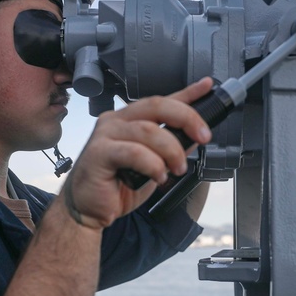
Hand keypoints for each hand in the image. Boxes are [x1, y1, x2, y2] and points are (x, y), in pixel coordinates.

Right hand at [59, 78, 213, 228]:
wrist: (88, 209)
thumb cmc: (115, 185)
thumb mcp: (153, 164)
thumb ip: (171, 147)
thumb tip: (195, 136)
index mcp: (130, 119)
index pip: (163, 100)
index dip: (187, 93)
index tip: (207, 86)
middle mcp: (116, 120)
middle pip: (157, 105)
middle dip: (187, 119)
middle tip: (203, 137)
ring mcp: (105, 134)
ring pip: (149, 130)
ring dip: (171, 150)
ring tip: (176, 169)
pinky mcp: (99, 153)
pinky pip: (134, 152)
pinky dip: (153, 165)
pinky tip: (158, 176)